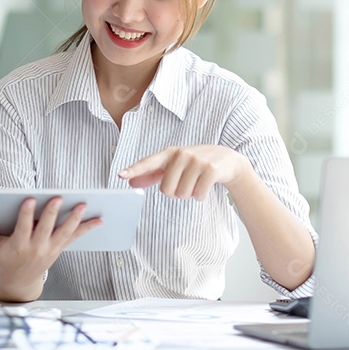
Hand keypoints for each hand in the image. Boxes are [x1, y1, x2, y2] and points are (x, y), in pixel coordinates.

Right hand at [0, 197, 101, 286]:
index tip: (29, 200)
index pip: (23, 227)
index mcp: (19, 246)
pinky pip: (75, 237)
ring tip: (83, 205)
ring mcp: (50, 248)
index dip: (26, 214)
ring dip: (74, 218)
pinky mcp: (59, 248)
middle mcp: (37, 248)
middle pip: (46, 228)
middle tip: (58, 198)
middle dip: (51, 213)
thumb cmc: (6, 259)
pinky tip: (99, 220)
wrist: (20, 280)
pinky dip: (87, 228)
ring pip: (64, 232)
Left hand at [119, 145, 247, 199]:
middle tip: (186, 183)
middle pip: (166, 190)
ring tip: (196, 182)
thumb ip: (152, 174)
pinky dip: (201, 196)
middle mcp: (181, 154)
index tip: (121, 175)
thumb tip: (130, 182)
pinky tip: (205, 186)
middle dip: (176, 193)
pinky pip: (198, 195)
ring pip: (182, 194)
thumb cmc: (195, 164)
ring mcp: (197, 160)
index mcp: (169, 154)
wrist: (227, 160)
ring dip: (189, 194)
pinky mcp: (210, 169)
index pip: (149, 163)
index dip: (135, 170)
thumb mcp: (174, 166)